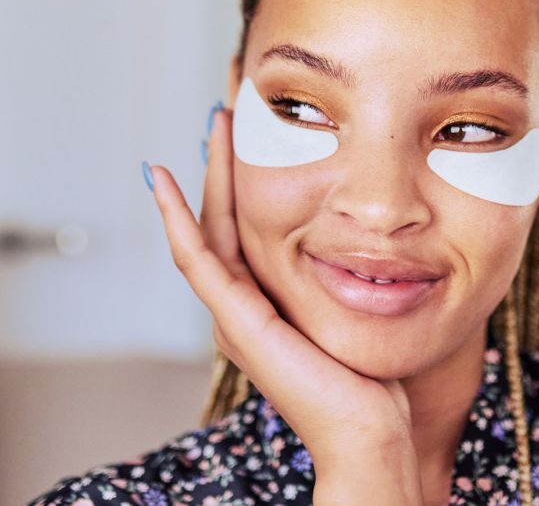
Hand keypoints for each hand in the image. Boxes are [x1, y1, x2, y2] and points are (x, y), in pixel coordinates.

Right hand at [145, 107, 423, 504]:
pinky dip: (176, 219)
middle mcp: (241, 304)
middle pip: (221, 216)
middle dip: (224, 160)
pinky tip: (164, 181)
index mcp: (265, 300)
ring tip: (214, 122)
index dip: (243, 172)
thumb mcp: (358, 307)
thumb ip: (350, 273)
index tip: (253, 123)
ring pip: (207, 227)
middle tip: (229, 105)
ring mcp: (232, 314)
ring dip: (207, 173)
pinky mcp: (235, 323)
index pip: (244, 222)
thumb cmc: (375, 378)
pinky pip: (197, 260)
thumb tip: (374, 231)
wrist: (371, 432)